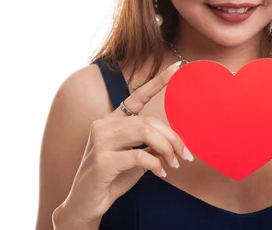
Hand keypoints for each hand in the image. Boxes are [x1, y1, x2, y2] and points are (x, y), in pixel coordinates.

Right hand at [56, 60, 193, 224]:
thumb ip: (149, 144)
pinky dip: (156, 164)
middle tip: (186, 155)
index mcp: (111, 120)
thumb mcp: (134, 158)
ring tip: (175, 164)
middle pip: (148, 121)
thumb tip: (174, 139)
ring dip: (167, 149)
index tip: (177, 68)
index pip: (137, 96)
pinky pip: (140, 156)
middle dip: (173, 138)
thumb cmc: (111, 179)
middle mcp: (103, 125)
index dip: (158, 82)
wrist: (85, 204)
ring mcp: (100, 141)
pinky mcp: (102, 160)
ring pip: (145, 133)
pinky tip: (161, 173)